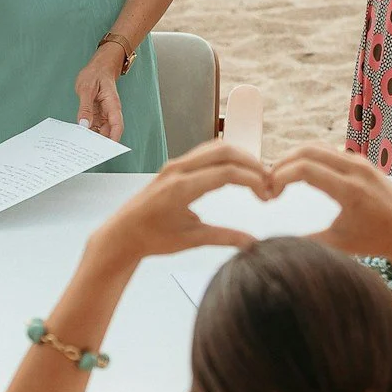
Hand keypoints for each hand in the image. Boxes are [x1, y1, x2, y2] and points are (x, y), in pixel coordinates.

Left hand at [74, 47, 126, 141]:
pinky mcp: (97, 113)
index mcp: (112, 104)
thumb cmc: (95, 74)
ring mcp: (104, 113)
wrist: (98, 67)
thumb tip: (84, 124)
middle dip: (100, 142)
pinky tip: (80, 135)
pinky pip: (94, 125)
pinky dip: (88, 131)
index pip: (117, 125)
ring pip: (101, 130)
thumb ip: (85, 107)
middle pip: (109, 131)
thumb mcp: (87, 89)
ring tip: (81, 145)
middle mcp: (110, 111)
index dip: (114, 138)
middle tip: (86, 149)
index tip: (106, 149)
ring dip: (93, 137)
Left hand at [87, 142, 274, 264]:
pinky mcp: (175, 166)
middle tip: (268, 181)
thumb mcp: (191, 239)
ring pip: (215, 148)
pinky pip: (205, 153)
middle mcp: (178, 170)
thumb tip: (253, 242)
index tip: (267, 193)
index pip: (227, 173)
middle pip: (224, 152)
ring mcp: (175, 165)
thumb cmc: (152, 238)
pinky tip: (238, 172)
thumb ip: (224, 238)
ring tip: (257, 176)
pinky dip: (227, 158)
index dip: (253, 180)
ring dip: (240, 158)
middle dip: (251, 163)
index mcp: (181, 188)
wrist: (123, 233)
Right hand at [267, 142, 391, 263]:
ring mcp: (361, 162)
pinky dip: (309, 159)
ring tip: (279, 180)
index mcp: (350, 191)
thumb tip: (272, 246)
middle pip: (306, 151)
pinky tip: (298, 175)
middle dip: (281, 165)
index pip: (304, 169)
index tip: (270, 196)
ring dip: (294, 160)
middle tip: (268, 185)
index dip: (279, 178)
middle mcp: (356, 170)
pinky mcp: (362, 161)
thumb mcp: (338, 244)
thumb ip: (306, 241)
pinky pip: (328, 152)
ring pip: (317, 147)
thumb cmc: (374, 241)